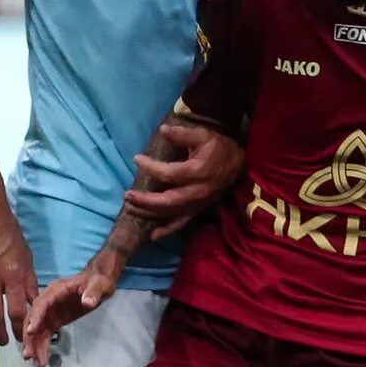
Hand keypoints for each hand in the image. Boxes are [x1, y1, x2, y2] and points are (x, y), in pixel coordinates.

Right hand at [19, 251, 122, 366]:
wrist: (99, 282)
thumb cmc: (98, 281)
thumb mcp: (99, 284)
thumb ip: (93, 292)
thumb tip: (87, 302)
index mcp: (56, 290)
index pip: (41, 303)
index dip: (35, 317)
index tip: (31, 332)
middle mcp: (48, 301)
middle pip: (34, 319)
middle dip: (30, 337)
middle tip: (29, 354)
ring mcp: (50, 312)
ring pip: (37, 330)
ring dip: (34, 346)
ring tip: (37, 363)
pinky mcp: (54, 321)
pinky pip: (44, 335)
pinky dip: (42, 347)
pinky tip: (42, 360)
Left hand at [122, 120, 242, 224]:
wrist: (238, 164)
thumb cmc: (218, 147)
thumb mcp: (203, 135)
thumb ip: (182, 134)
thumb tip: (163, 130)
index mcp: (197, 172)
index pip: (169, 174)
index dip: (151, 167)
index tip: (136, 159)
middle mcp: (197, 191)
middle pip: (167, 200)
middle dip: (145, 200)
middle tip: (127, 195)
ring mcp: (198, 203)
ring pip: (171, 213)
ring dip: (150, 213)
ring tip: (130, 207)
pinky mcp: (198, 209)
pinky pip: (182, 223)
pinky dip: (168, 230)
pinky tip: (152, 236)